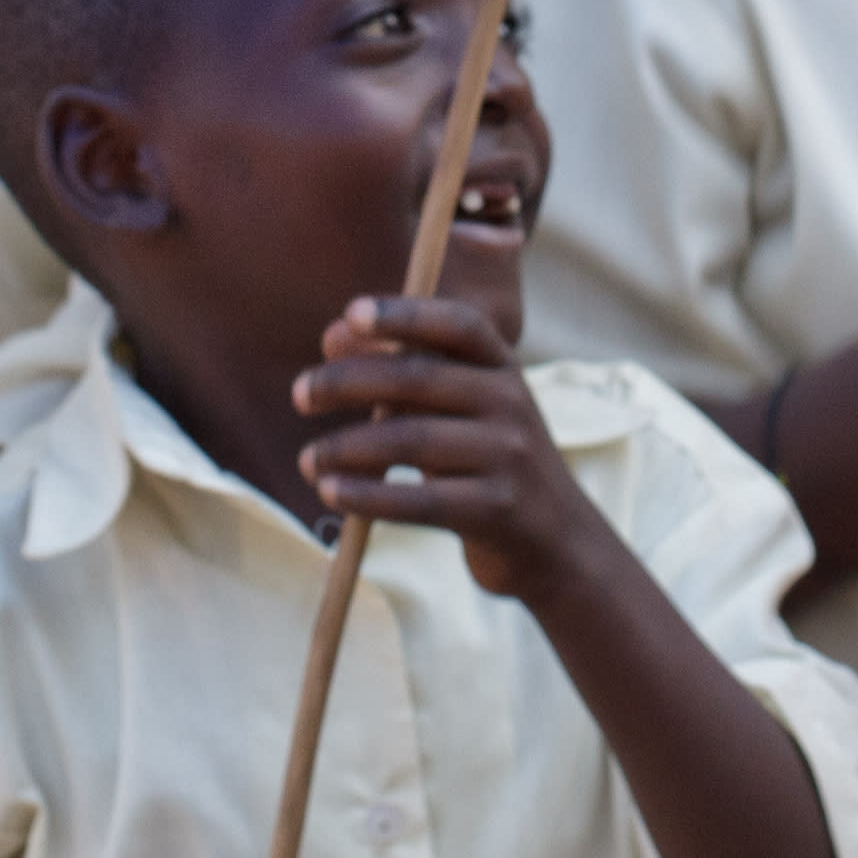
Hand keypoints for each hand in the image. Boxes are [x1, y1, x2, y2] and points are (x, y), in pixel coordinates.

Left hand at [296, 297, 617, 601]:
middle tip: (299, 394)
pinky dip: (367, 496)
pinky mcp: (498, 511)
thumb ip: (406, 371)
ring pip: (410, 441)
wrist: (558, 543)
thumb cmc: (490, 463)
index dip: (404, 314)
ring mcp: (509, 457)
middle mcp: (511, 402)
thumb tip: (334, 336)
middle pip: (418, 379)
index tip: (350, 314)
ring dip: (345, 448)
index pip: (457, 325)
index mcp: (502, 367)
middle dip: (349, 381)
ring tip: (307, 460)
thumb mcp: (464, 409)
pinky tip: (332, 492)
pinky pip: (419, 501)